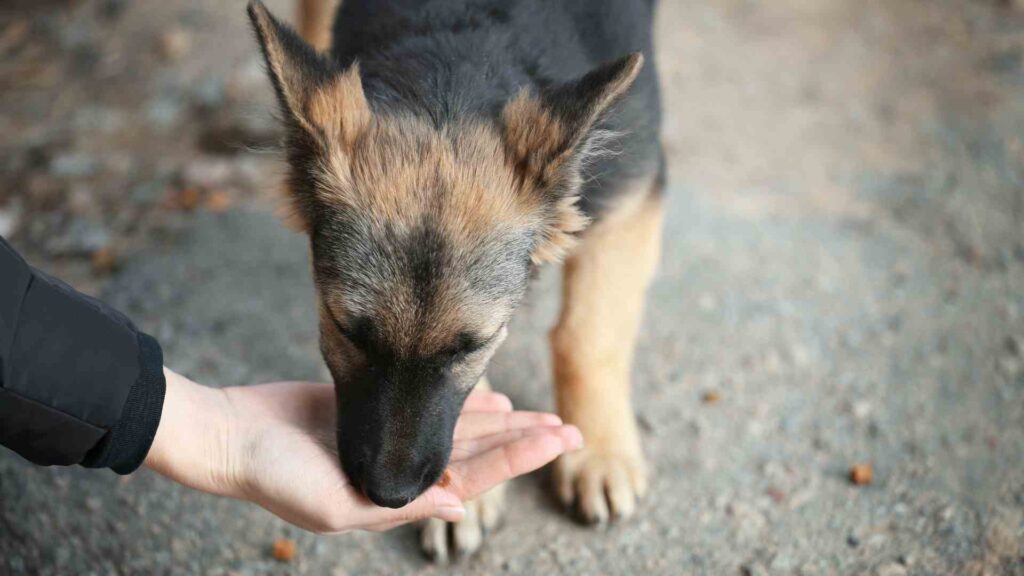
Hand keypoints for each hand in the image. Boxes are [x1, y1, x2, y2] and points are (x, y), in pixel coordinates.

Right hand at [145, 368, 581, 532]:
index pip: (473, 476)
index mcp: (397, 495)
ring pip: (460, 428)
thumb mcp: (334, 506)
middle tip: (571, 427)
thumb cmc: (274, 475)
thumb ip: (398, 504)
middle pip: (477, 452)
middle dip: (524, 441)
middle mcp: (401, 467)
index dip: (519, 459)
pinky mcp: (377, 406)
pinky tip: (492, 396)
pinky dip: (463, 402)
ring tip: (541, 416)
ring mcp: (391, 435)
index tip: (559, 442)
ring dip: (502, 423)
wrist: (231, 434)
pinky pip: (430, 402)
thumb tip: (457, 502)